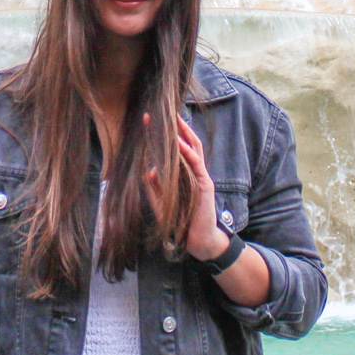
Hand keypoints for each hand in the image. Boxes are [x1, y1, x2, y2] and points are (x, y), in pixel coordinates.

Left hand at [145, 110, 226, 262]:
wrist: (198, 241)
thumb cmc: (182, 222)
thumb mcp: (163, 203)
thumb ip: (155, 188)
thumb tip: (148, 170)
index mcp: (185, 174)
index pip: (177, 149)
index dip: (168, 136)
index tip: (155, 123)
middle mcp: (195, 172)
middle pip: (188, 143)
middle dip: (178, 128)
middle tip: (166, 112)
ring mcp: (202, 176)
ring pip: (195, 149)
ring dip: (185, 134)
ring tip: (175, 120)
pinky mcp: (205, 185)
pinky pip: (197, 164)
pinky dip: (188, 152)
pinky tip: (179, 143)